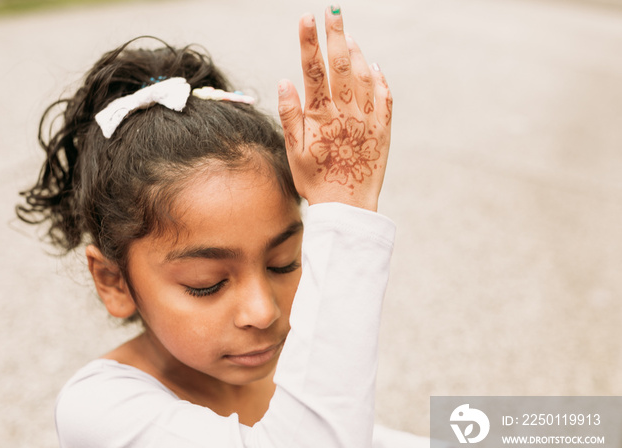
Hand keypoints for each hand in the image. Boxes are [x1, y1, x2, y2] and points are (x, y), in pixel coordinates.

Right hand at [278, 7, 392, 211]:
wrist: (347, 206)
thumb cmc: (315, 181)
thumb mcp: (294, 152)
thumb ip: (290, 116)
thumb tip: (285, 81)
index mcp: (320, 117)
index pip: (313, 70)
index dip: (309, 42)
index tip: (307, 17)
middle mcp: (346, 113)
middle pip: (341, 65)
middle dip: (336, 35)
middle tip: (333, 11)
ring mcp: (367, 119)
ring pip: (363, 76)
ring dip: (356, 53)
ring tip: (347, 35)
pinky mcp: (383, 129)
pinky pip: (384, 97)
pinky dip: (379, 78)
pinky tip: (373, 65)